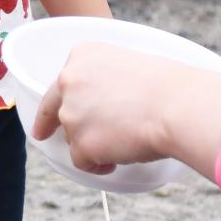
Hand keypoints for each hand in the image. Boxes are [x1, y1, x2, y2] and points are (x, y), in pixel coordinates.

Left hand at [32, 43, 195, 174]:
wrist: (176, 106)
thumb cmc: (166, 86)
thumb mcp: (128, 65)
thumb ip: (105, 80)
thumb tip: (103, 105)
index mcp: (82, 56)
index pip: (60, 84)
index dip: (52, 105)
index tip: (44, 123)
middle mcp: (69, 81)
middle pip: (62, 112)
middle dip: (64, 126)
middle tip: (54, 136)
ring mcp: (72, 113)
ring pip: (74, 139)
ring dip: (93, 144)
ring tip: (124, 140)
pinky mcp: (81, 143)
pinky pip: (82, 161)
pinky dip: (97, 165)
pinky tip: (115, 160)